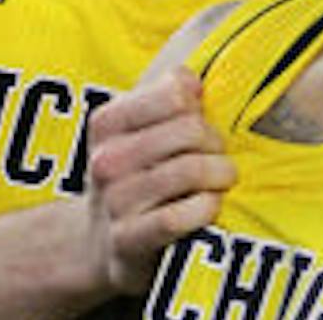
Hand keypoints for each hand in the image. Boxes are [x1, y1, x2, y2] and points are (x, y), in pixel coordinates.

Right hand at [83, 67, 234, 295]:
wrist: (101, 242)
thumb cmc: (138, 174)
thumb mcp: (143, 128)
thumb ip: (171, 94)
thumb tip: (193, 81)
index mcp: (108, 122)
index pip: (174, 92)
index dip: (200, 107)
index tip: (202, 123)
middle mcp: (105, 159)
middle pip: (190, 129)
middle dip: (217, 143)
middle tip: (219, 156)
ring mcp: (114, 201)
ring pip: (189, 170)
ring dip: (220, 174)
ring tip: (221, 179)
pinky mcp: (126, 241)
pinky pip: (177, 216)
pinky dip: (205, 208)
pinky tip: (209, 205)